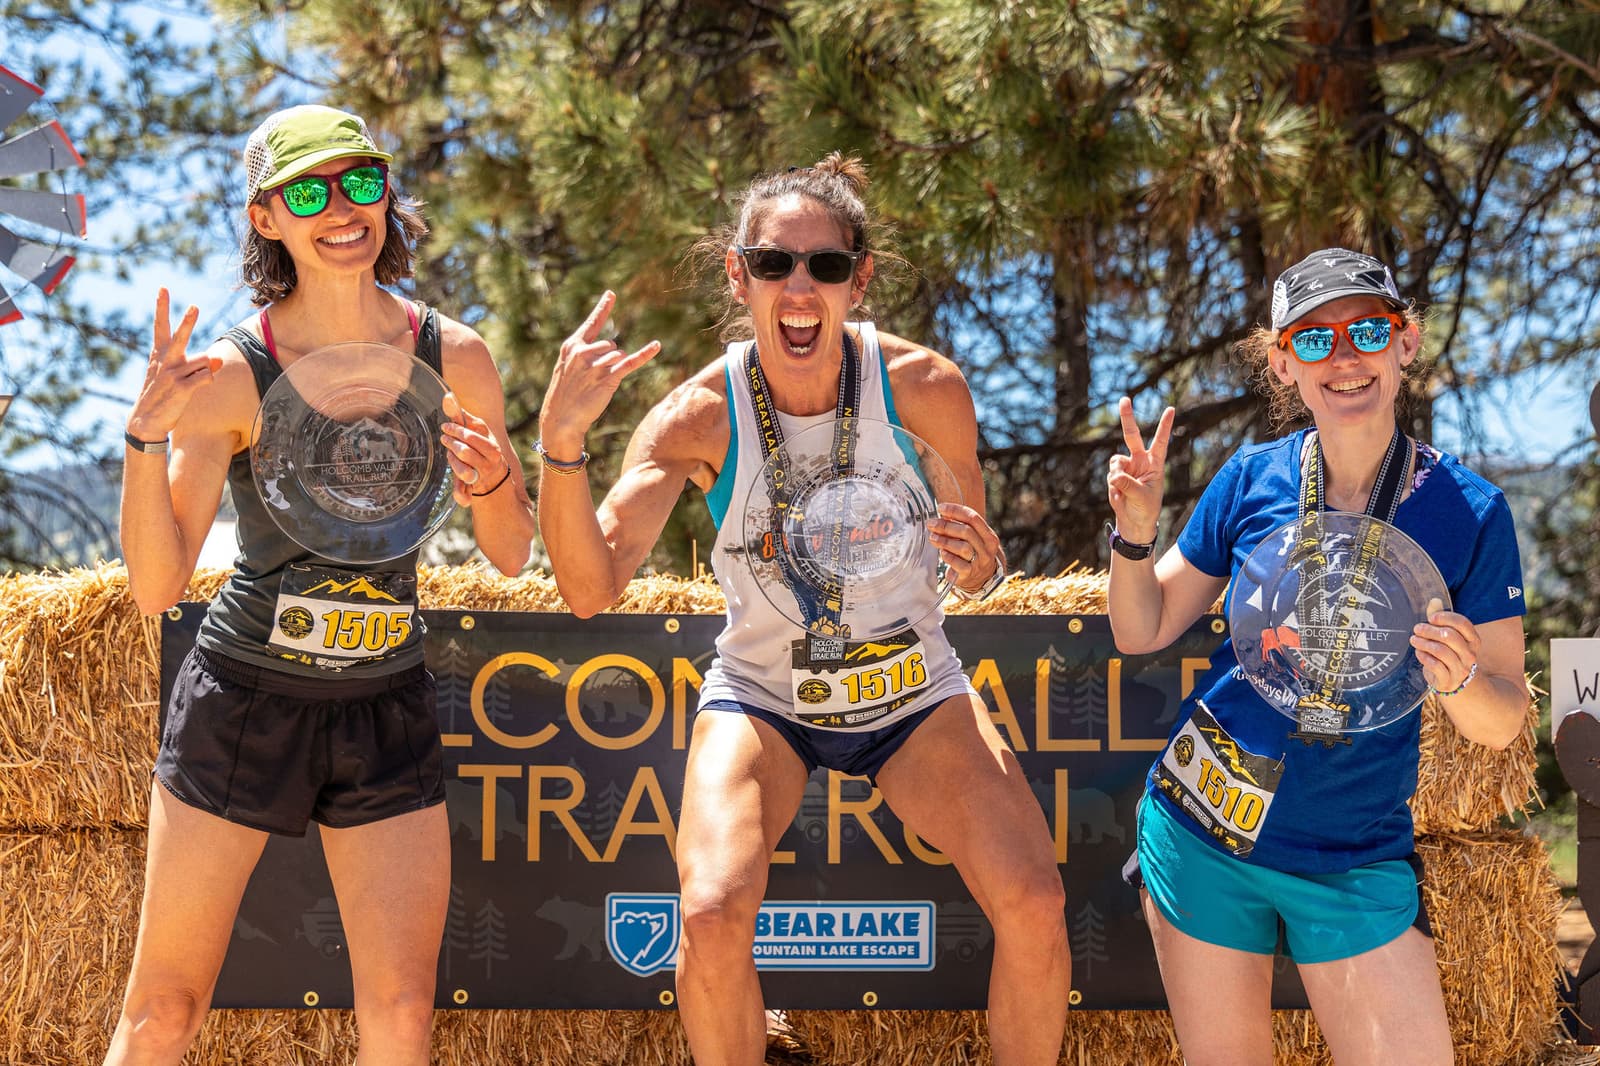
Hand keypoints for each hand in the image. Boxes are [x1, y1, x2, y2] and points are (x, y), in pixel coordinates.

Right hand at [126, 288, 219, 441]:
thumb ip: (196, 365)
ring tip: (189, 384)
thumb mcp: (175, 376)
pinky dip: (208, 381)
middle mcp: (165, 361)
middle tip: (194, 306)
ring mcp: (173, 374)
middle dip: (187, 322)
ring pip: (204, 360)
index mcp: (159, 354)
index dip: (162, 307)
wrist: (146, 421)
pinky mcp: (182, 388)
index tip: (163, 288)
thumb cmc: (162, 395)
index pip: (160, 326)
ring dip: (204, 371)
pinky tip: (196, 389)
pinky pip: (207, 377)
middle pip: (180, 336)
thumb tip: (218, 360)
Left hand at [441, 392, 510, 506]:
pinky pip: (465, 493)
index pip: (475, 431)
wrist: (496, 483)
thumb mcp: (474, 436)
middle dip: (453, 442)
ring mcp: (484, 475)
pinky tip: (458, 495)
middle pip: (467, 449)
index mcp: (492, 444)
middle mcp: (492, 460)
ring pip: (463, 468)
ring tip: (449, 452)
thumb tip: (447, 396)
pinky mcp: (476, 488)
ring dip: (453, 460)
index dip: (458, 428)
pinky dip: (460, 495)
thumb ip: (461, 418)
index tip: (445, 426)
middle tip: (444, 437)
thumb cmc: (480, 452)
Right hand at [539, 291, 660, 452]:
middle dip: (608, 359)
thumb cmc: (565, 396)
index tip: (611, 294)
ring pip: (618, 355)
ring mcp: (595, 365)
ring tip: (598, 385)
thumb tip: (614, 348)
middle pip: (610, 345)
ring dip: (614, 369)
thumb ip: (585, 354)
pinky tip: (656, 346)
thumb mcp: (567, 369)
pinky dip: (645, 354)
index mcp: (572, 347)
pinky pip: (630, 362)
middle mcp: (583, 352)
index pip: (591, 323)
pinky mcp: (608, 378)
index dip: (602, 308)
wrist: (560, 419)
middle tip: (594, 378)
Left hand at [929, 502, 1003, 592]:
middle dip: (946, 525)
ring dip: (945, 540)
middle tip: (931, 523)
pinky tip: (942, 552)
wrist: (981, 578)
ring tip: (933, 537)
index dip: (955, 511)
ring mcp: (979, 562)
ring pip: (962, 547)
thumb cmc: (973, 553)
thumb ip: (961, 526)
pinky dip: (948, 556)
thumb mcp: (973, 538)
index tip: (941, 508)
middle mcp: (986, 549)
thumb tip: (943, 513)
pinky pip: (957, 563)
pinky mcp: (969, 573)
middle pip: (966, 532)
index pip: (973, 518)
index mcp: (989, 536)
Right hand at [1107, 396, 1173, 542]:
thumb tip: (1114, 474)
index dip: (1164, 426)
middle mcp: (1140, 460)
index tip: (1171, 408)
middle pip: (1132, 435)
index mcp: (1154, 463)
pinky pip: (1110, 474)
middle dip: (1127, 417)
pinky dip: (1113, 485)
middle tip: (1124, 399)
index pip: (1160, 441)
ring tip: (1123, 490)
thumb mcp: (1142, 497)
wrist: (1134, 521)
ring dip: (1117, 475)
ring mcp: (1127, 466)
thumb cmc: (1146, 508)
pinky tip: (1119, 495)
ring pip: (1116, 461)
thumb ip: (1128, 484)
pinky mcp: (1115, 474)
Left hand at [1412, 596, 1479, 694]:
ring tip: (1414, 639)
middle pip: (1450, 636)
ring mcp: (1461, 669)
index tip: (1432, 618)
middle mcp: (1470, 654)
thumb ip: (1441, 619)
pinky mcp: (1448, 680)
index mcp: (1473, 641)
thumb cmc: (1448, 653)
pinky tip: (1418, 652)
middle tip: (1417, 628)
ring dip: (1423, 643)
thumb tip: (1435, 600)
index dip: (1446, 617)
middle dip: (1430, 630)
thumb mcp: (1447, 636)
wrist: (1452, 681)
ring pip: (1441, 651)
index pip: (1463, 624)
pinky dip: (1424, 657)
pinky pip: (1435, 665)